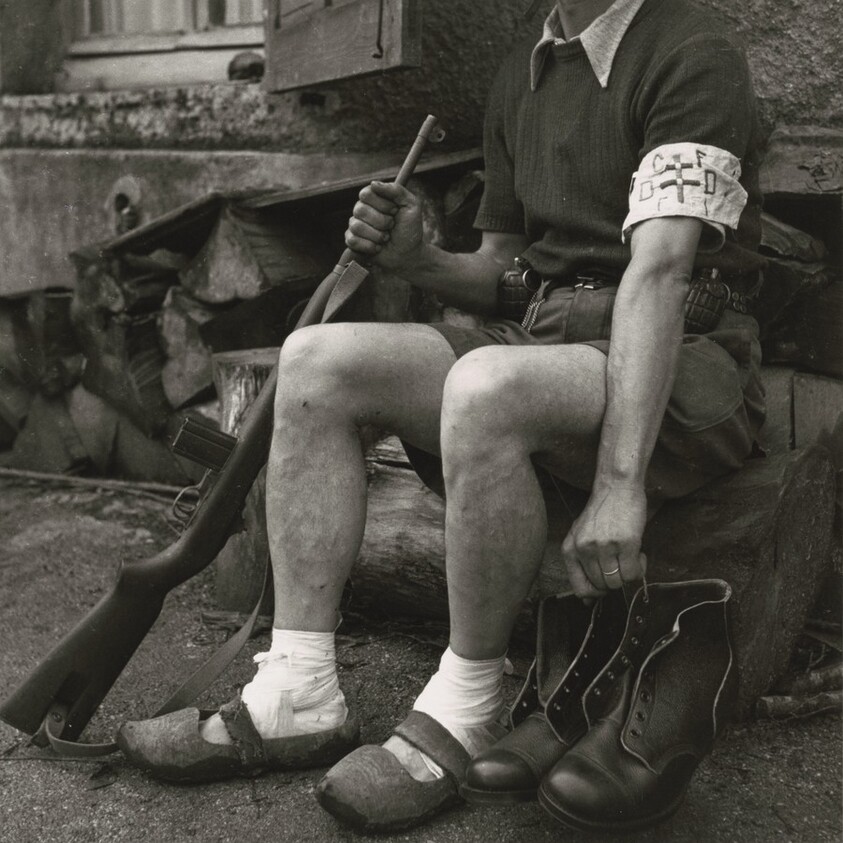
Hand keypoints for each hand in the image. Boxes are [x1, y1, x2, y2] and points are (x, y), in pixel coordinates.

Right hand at [344, 181, 423, 271]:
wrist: (409, 254)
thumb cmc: (410, 229)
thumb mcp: (411, 205)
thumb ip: (396, 190)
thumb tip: (373, 183)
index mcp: (374, 198)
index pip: (366, 194)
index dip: (382, 204)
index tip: (395, 211)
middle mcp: (362, 209)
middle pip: (360, 210)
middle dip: (381, 222)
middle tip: (391, 226)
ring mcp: (356, 225)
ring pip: (357, 226)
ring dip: (377, 235)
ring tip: (386, 238)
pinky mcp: (353, 241)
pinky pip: (353, 240)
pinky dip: (369, 246)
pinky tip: (378, 247)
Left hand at [561, 483, 647, 599]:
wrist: (616, 487)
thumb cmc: (601, 513)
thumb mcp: (582, 537)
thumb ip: (582, 567)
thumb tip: (587, 601)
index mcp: (570, 549)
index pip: (580, 588)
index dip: (595, 593)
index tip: (605, 586)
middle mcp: (584, 549)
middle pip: (602, 586)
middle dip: (615, 580)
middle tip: (621, 564)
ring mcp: (604, 546)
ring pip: (618, 582)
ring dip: (627, 574)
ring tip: (630, 557)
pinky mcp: (625, 543)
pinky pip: (633, 573)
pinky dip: (639, 569)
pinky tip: (638, 554)